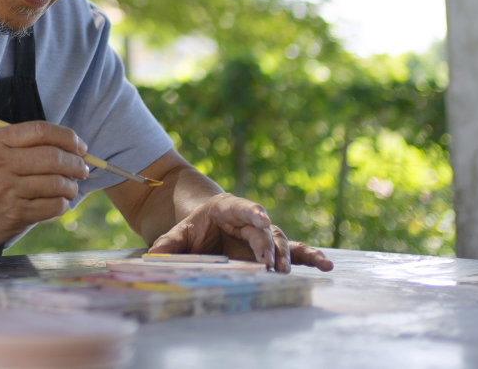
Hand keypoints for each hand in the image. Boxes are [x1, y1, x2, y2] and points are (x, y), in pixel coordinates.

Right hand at [0, 122, 90, 250]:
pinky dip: (63, 203)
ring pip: (57, 183)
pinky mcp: (15, 215)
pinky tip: (60, 201)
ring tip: (72, 186)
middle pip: (53, 157)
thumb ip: (19, 144)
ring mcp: (7, 191)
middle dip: (77, 162)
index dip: (67, 136)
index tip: (79, 145)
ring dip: (72, 185)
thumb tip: (65, 144)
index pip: (40, 131)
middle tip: (83, 167)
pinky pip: (52, 206)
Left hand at [147, 192, 333, 272]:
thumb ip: (166, 245)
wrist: (203, 225)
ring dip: (287, 255)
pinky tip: (326, 265)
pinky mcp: (270, 249)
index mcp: (226, 208)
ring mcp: (262, 234)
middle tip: (268, 264)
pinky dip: (308, 257)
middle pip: (262, 230)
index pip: (241, 207)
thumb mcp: (176, 234)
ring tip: (290, 270)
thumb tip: (151, 258)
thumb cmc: (192, 228)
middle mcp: (249, 220)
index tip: (261, 218)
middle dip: (267, 246)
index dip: (252, 212)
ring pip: (280, 241)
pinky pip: (292, 251)